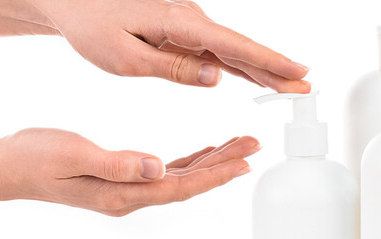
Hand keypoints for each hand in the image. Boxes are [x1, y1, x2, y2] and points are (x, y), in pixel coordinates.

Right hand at [0, 128, 258, 215]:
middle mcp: (130, 197)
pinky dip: (189, 162)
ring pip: (181, 177)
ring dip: (211, 162)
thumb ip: (116, 164)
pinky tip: (204, 152)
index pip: (178, 187)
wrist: (10, 167)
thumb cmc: (37, 159)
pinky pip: (166, 172)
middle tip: (253, 147)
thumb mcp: (74, 156)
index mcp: (121, 194)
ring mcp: (127, 190)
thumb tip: (155, 168)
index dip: (213, 176)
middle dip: (223, 166)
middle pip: (187, 183)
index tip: (243, 163)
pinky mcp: (123, 178)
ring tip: (239, 146)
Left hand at [27, 0, 310, 92]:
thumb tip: (216, 78)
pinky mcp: (181, 32)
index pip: (234, 47)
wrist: (74, 4)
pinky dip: (239, 65)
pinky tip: (255, 77)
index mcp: (179, 24)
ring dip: (262, 69)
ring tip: (290, 86)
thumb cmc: (93, 27)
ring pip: (233, 51)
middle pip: (242, 48)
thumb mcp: (125, 58)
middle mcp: (190, 21)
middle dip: (276, 68)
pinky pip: (217, 51)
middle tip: (306, 88)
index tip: (297, 73)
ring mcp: (187, 26)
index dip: (269, 62)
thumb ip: (172, 68)